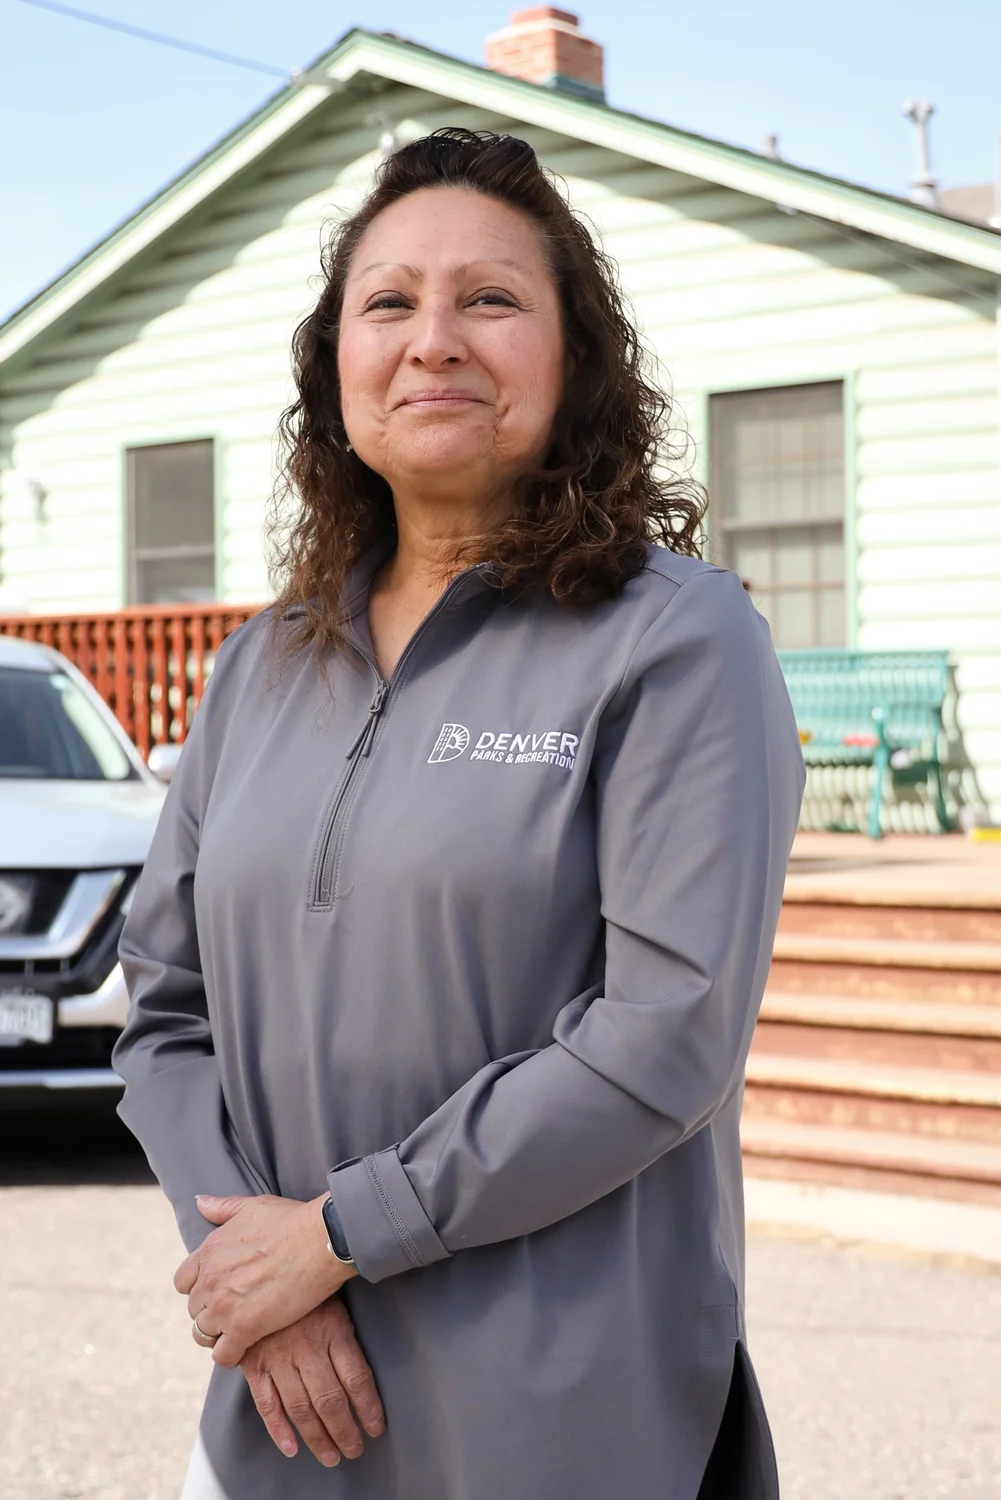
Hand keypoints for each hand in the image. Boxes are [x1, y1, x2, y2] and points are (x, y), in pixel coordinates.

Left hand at [175, 1193, 354, 1366]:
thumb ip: (223, 1208)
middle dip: (209, 1311)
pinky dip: (230, 1356)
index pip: (183, 1281)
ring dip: (217, 1335)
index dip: (198, 1288)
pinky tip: (244, 1350)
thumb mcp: (252, 1206)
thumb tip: (199, 1202)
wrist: (319, 1240)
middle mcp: (210, 1280)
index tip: (216, 1291)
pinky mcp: (244, 1329)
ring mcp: (223, 1306)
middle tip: (232, 1312)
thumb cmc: (291, 1220)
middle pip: (193, 1309)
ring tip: (237, 1333)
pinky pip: (223, 1355)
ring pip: (203, 1334)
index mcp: (209, 1251)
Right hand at [243, 1297, 385, 1468]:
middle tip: (355, 1450)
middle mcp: (307, 1347)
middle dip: (345, 1431)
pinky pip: (266, 1403)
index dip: (369, 1407)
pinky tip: (292, 1448)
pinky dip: (278, 1430)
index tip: (377, 1428)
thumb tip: (364, 1371)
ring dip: (318, 1438)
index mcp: (333, 1329)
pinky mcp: (254, 1363)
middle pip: (331, 1400)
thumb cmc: (306, 1282)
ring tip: (332, 1456)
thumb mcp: (333, 1296)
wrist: (259, 1268)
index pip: (357, 1378)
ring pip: (301, 1408)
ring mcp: (278, 1357)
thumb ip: (345, 1333)